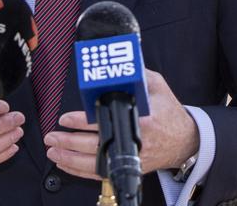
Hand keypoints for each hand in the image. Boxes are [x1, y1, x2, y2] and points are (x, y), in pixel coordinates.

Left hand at [44, 68, 199, 179]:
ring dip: (69, 159)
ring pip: (94, 164)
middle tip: (52, 135)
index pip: (105, 122)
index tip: (65, 118)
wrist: (185, 140)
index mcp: (141, 121)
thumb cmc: (170, 113)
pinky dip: (80, 171)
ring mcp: (131, 159)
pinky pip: (100, 174)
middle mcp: (134, 142)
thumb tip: (119, 62)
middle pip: (94, 147)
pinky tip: (66, 164)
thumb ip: (138, 74)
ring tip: (53, 151)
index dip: (81, 121)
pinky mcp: (129, 168)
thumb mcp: (158, 86)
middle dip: (69, 142)